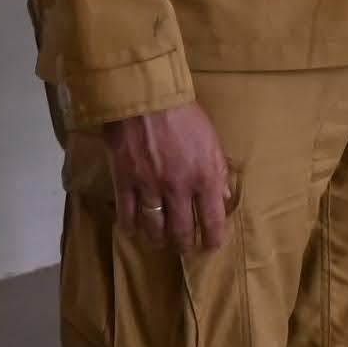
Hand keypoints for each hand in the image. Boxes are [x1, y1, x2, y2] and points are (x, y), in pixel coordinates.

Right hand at [103, 101, 235, 253]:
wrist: (146, 98)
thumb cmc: (184, 115)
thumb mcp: (212, 141)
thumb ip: (218, 172)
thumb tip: (223, 198)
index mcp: (205, 178)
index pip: (213, 221)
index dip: (213, 239)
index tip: (211, 245)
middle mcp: (178, 189)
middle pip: (182, 231)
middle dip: (185, 245)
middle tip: (185, 248)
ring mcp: (149, 188)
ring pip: (155, 228)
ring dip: (159, 240)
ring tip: (161, 242)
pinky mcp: (124, 183)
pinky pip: (127, 215)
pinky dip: (131, 227)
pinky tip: (135, 230)